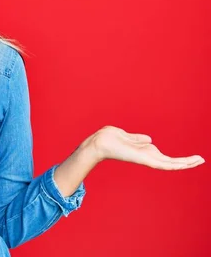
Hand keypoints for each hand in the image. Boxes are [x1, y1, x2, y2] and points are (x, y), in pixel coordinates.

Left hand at [86, 125, 204, 169]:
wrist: (100, 142)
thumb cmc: (110, 138)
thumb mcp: (128, 136)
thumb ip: (139, 139)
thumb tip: (149, 139)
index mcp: (144, 150)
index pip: (165, 156)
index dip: (178, 158)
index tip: (193, 157)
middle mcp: (147, 156)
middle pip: (171, 161)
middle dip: (186, 161)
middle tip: (201, 160)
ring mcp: (146, 158)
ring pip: (170, 163)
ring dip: (185, 163)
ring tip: (199, 161)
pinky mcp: (144, 159)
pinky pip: (162, 163)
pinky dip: (175, 164)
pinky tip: (186, 164)